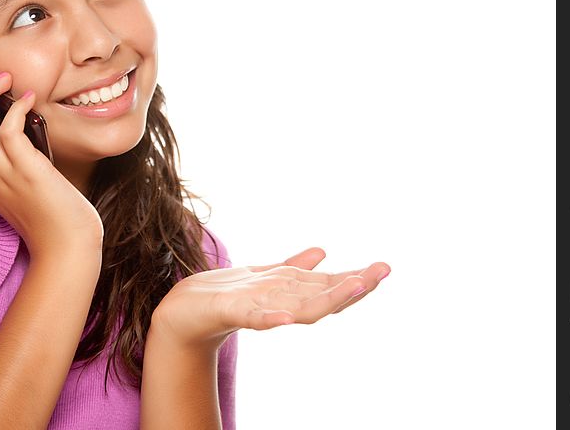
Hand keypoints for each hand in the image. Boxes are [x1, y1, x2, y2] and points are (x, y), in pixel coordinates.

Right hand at [0, 56, 102, 260]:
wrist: (67, 248)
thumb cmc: (54, 219)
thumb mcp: (24, 188)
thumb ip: (15, 164)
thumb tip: (21, 134)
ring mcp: (4, 174)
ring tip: (3, 76)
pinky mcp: (26, 173)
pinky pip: (9, 133)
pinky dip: (15, 111)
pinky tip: (28, 99)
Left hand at [150, 247, 389, 350]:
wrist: (185, 312)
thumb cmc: (226, 295)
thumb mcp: (263, 275)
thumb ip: (293, 267)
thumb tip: (322, 252)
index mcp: (288, 293)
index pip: (328, 286)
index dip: (356, 278)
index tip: (384, 268)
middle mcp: (279, 304)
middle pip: (322, 296)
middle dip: (352, 287)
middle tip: (381, 274)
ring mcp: (258, 309)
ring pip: (297, 307)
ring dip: (325, 299)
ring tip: (352, 287)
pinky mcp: (231, 312)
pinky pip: (253, 317)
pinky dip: (271, 318)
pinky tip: (287, 317)